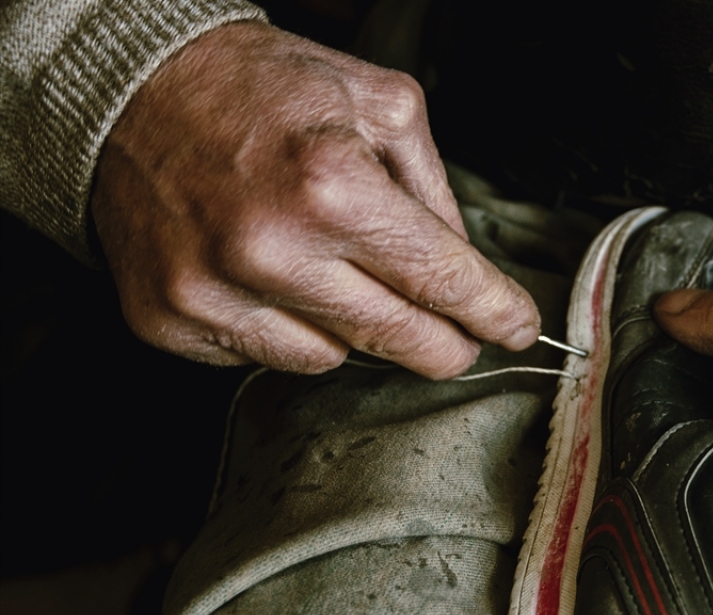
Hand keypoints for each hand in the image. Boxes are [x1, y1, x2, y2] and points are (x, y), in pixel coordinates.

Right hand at [91, 21, 538, 376]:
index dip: (492, 312)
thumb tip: (466, 267)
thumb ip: (435, 190)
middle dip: (447, 342)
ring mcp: (214, 293)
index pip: (440, 279)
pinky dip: (285, 328)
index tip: (517, 328)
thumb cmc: (256, 88)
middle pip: (400, 340)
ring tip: (327, 264)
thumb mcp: (378, 104)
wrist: (127, 89)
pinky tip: (271, 277)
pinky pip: (266, 357)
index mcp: (332, 187)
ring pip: (334, 360)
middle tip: (461, 333)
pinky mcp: (171, 321)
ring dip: (352, 327)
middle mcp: (271, 250)